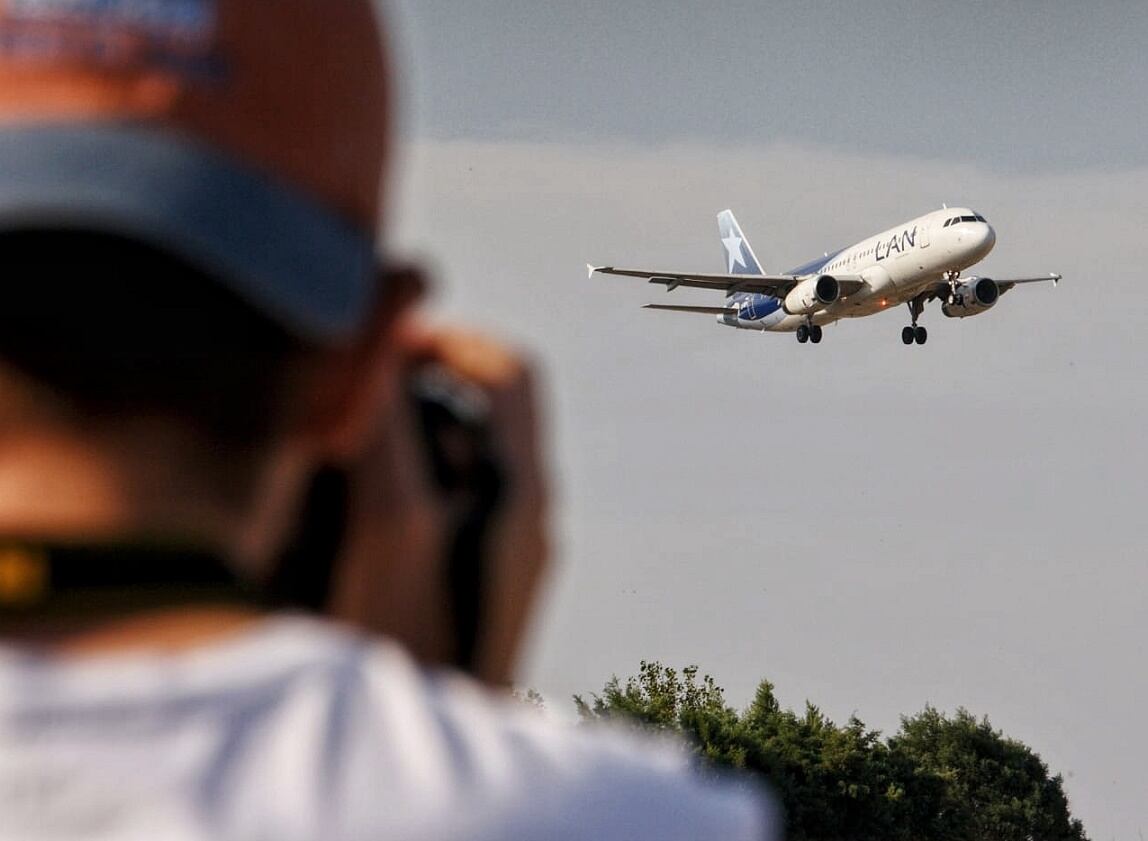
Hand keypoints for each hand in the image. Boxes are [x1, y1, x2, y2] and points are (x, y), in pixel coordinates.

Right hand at [325, 322, 550, 686]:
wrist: (436, 739)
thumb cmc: (414, 647)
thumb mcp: (390, 526)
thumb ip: (383, 433)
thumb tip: (375, 349)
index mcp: (523, 491)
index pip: (511, 374)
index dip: (452, 341)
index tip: (387, 343)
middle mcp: (528, 514)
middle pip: (486, 412)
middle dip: (420, 391)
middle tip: (357, 397)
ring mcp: (510, 547)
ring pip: (465, 457)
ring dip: (411, 439)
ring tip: (346, 454)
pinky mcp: (485, 575)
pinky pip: (453, 502)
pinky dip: (411, 485)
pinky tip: (358, 512)